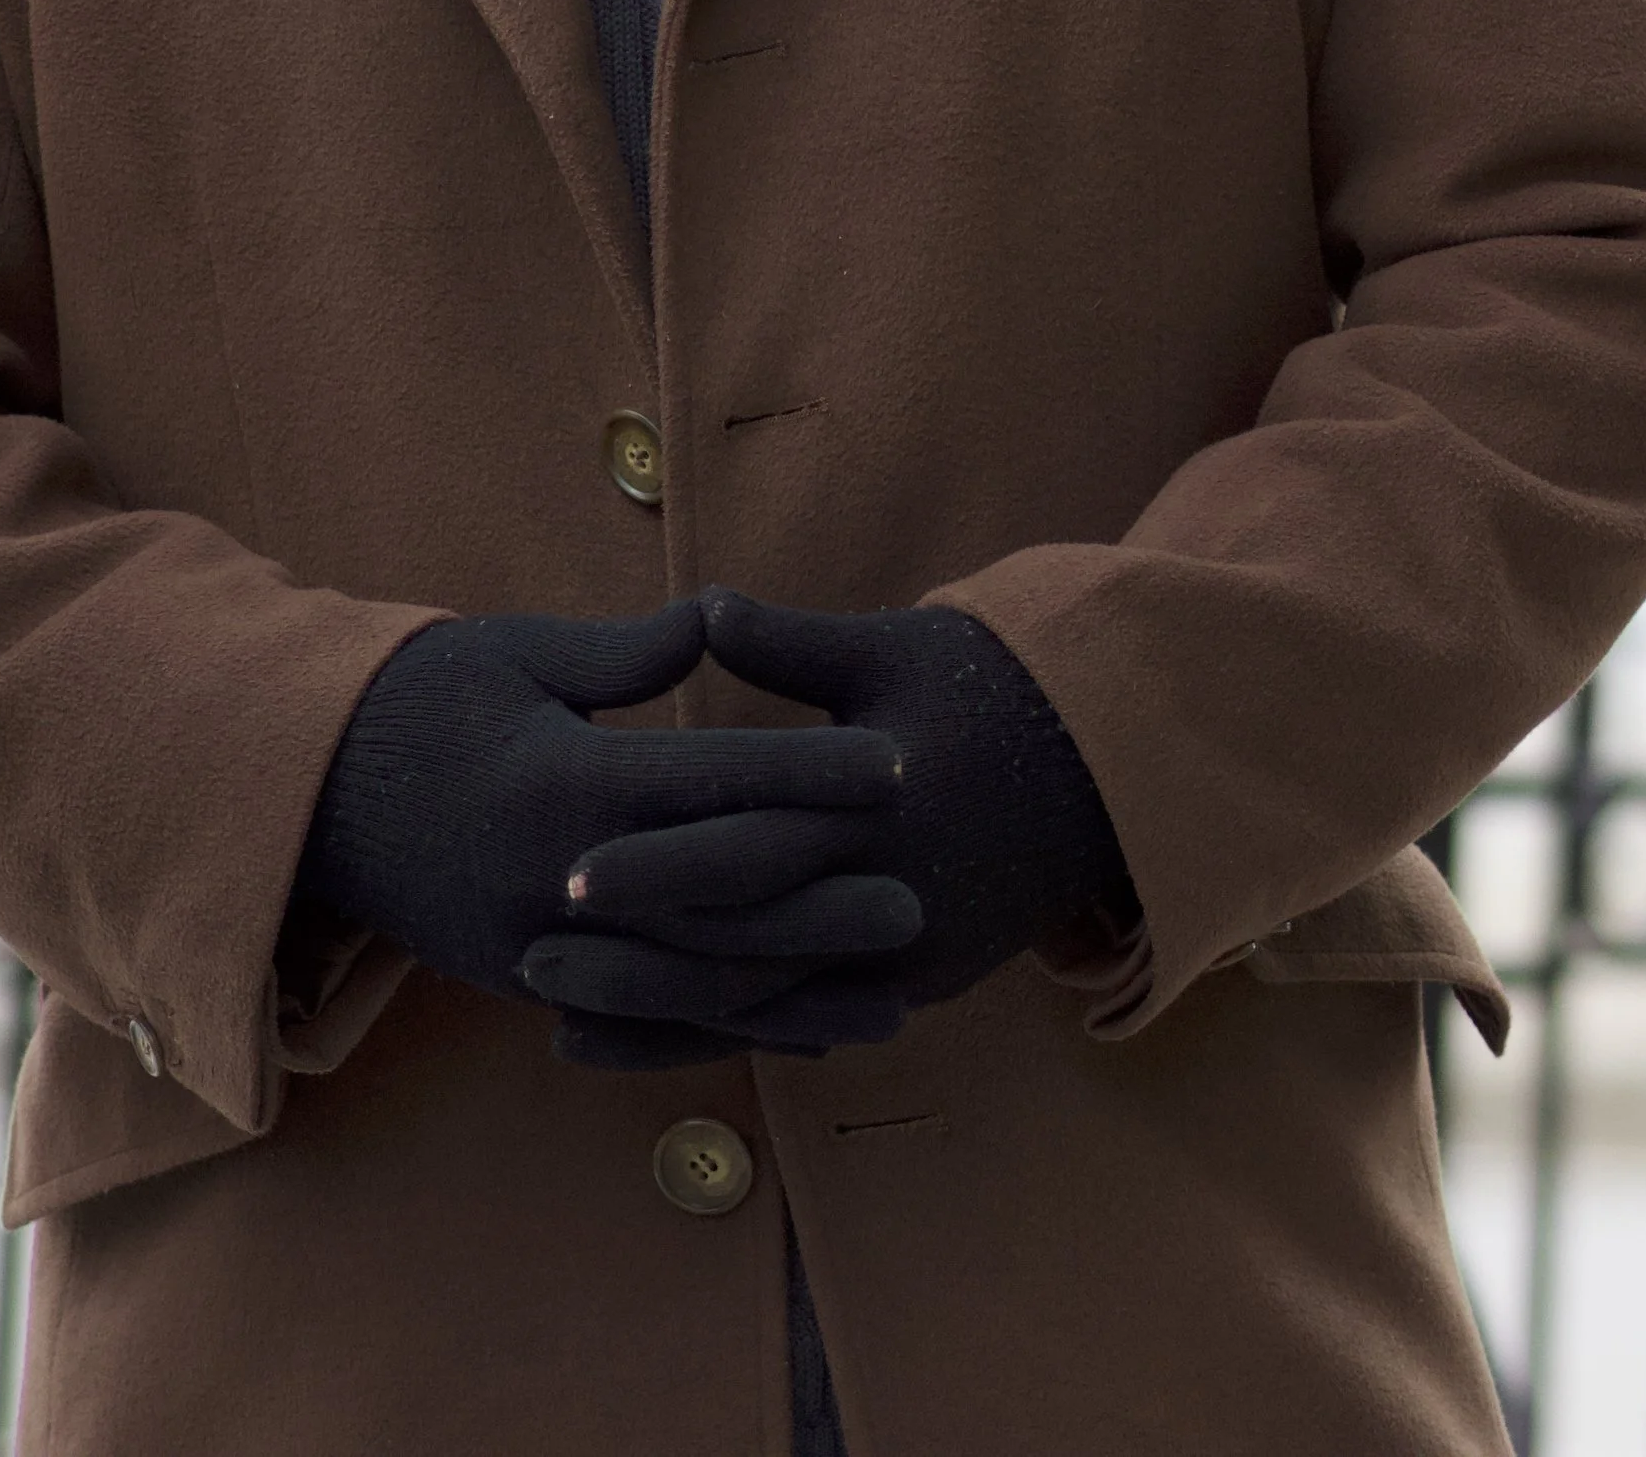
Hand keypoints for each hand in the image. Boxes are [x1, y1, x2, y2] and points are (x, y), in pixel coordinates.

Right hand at [296, 603, 912, 1053]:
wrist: (300, 793)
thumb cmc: (416, 699)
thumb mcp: (517, 653)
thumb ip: (623, 654)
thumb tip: (714, 621)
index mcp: (564, 785)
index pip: (714, 785)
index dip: (811, 774)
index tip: (894, 764)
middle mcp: (560, 881)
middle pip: (719, 901)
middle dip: (823, 902)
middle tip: (919, 896)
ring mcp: (541, 945)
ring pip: (692, 981)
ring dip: (794, 990)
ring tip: (886, 992)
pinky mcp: (526, 981)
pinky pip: (645, 1013)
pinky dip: (725, 1023)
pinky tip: (792, 1025)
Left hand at [560, 590, 1133, 1020]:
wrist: (1112, 768)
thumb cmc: (991, 689)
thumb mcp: (892, 652)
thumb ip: (794, 644)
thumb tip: (709, 607)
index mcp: (875, 807)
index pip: (750, 846)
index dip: (657, 862)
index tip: (568, 868)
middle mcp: (890, 896)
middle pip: (745, 943)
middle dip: (638, 958)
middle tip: (534, 957)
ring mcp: (907, 955)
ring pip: (769, 1004)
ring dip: (667, 1016)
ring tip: (564, 1021)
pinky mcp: (915, 983)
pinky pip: (808, 1020)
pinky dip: (729, 1032)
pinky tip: (657, 1038)